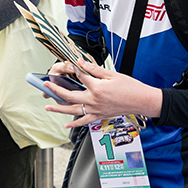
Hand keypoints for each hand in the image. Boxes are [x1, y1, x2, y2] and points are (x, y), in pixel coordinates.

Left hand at [44, 58, 162, 127]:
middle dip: (55, 90)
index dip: (74, 69)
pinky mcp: (99, 116)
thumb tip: (82, 63)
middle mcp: (94, 100)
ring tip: (48, 106)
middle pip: (69, 95)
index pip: (80, 76)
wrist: (141, 101)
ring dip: (59, 108)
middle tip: (46, 85)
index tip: (69, 64)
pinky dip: (75, 124)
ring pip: (73, 110)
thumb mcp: (113, 74)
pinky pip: (84, 121)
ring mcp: (96, 110)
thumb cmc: (130, 87)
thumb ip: (95, 69)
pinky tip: (66, 124)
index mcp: (97, 87)